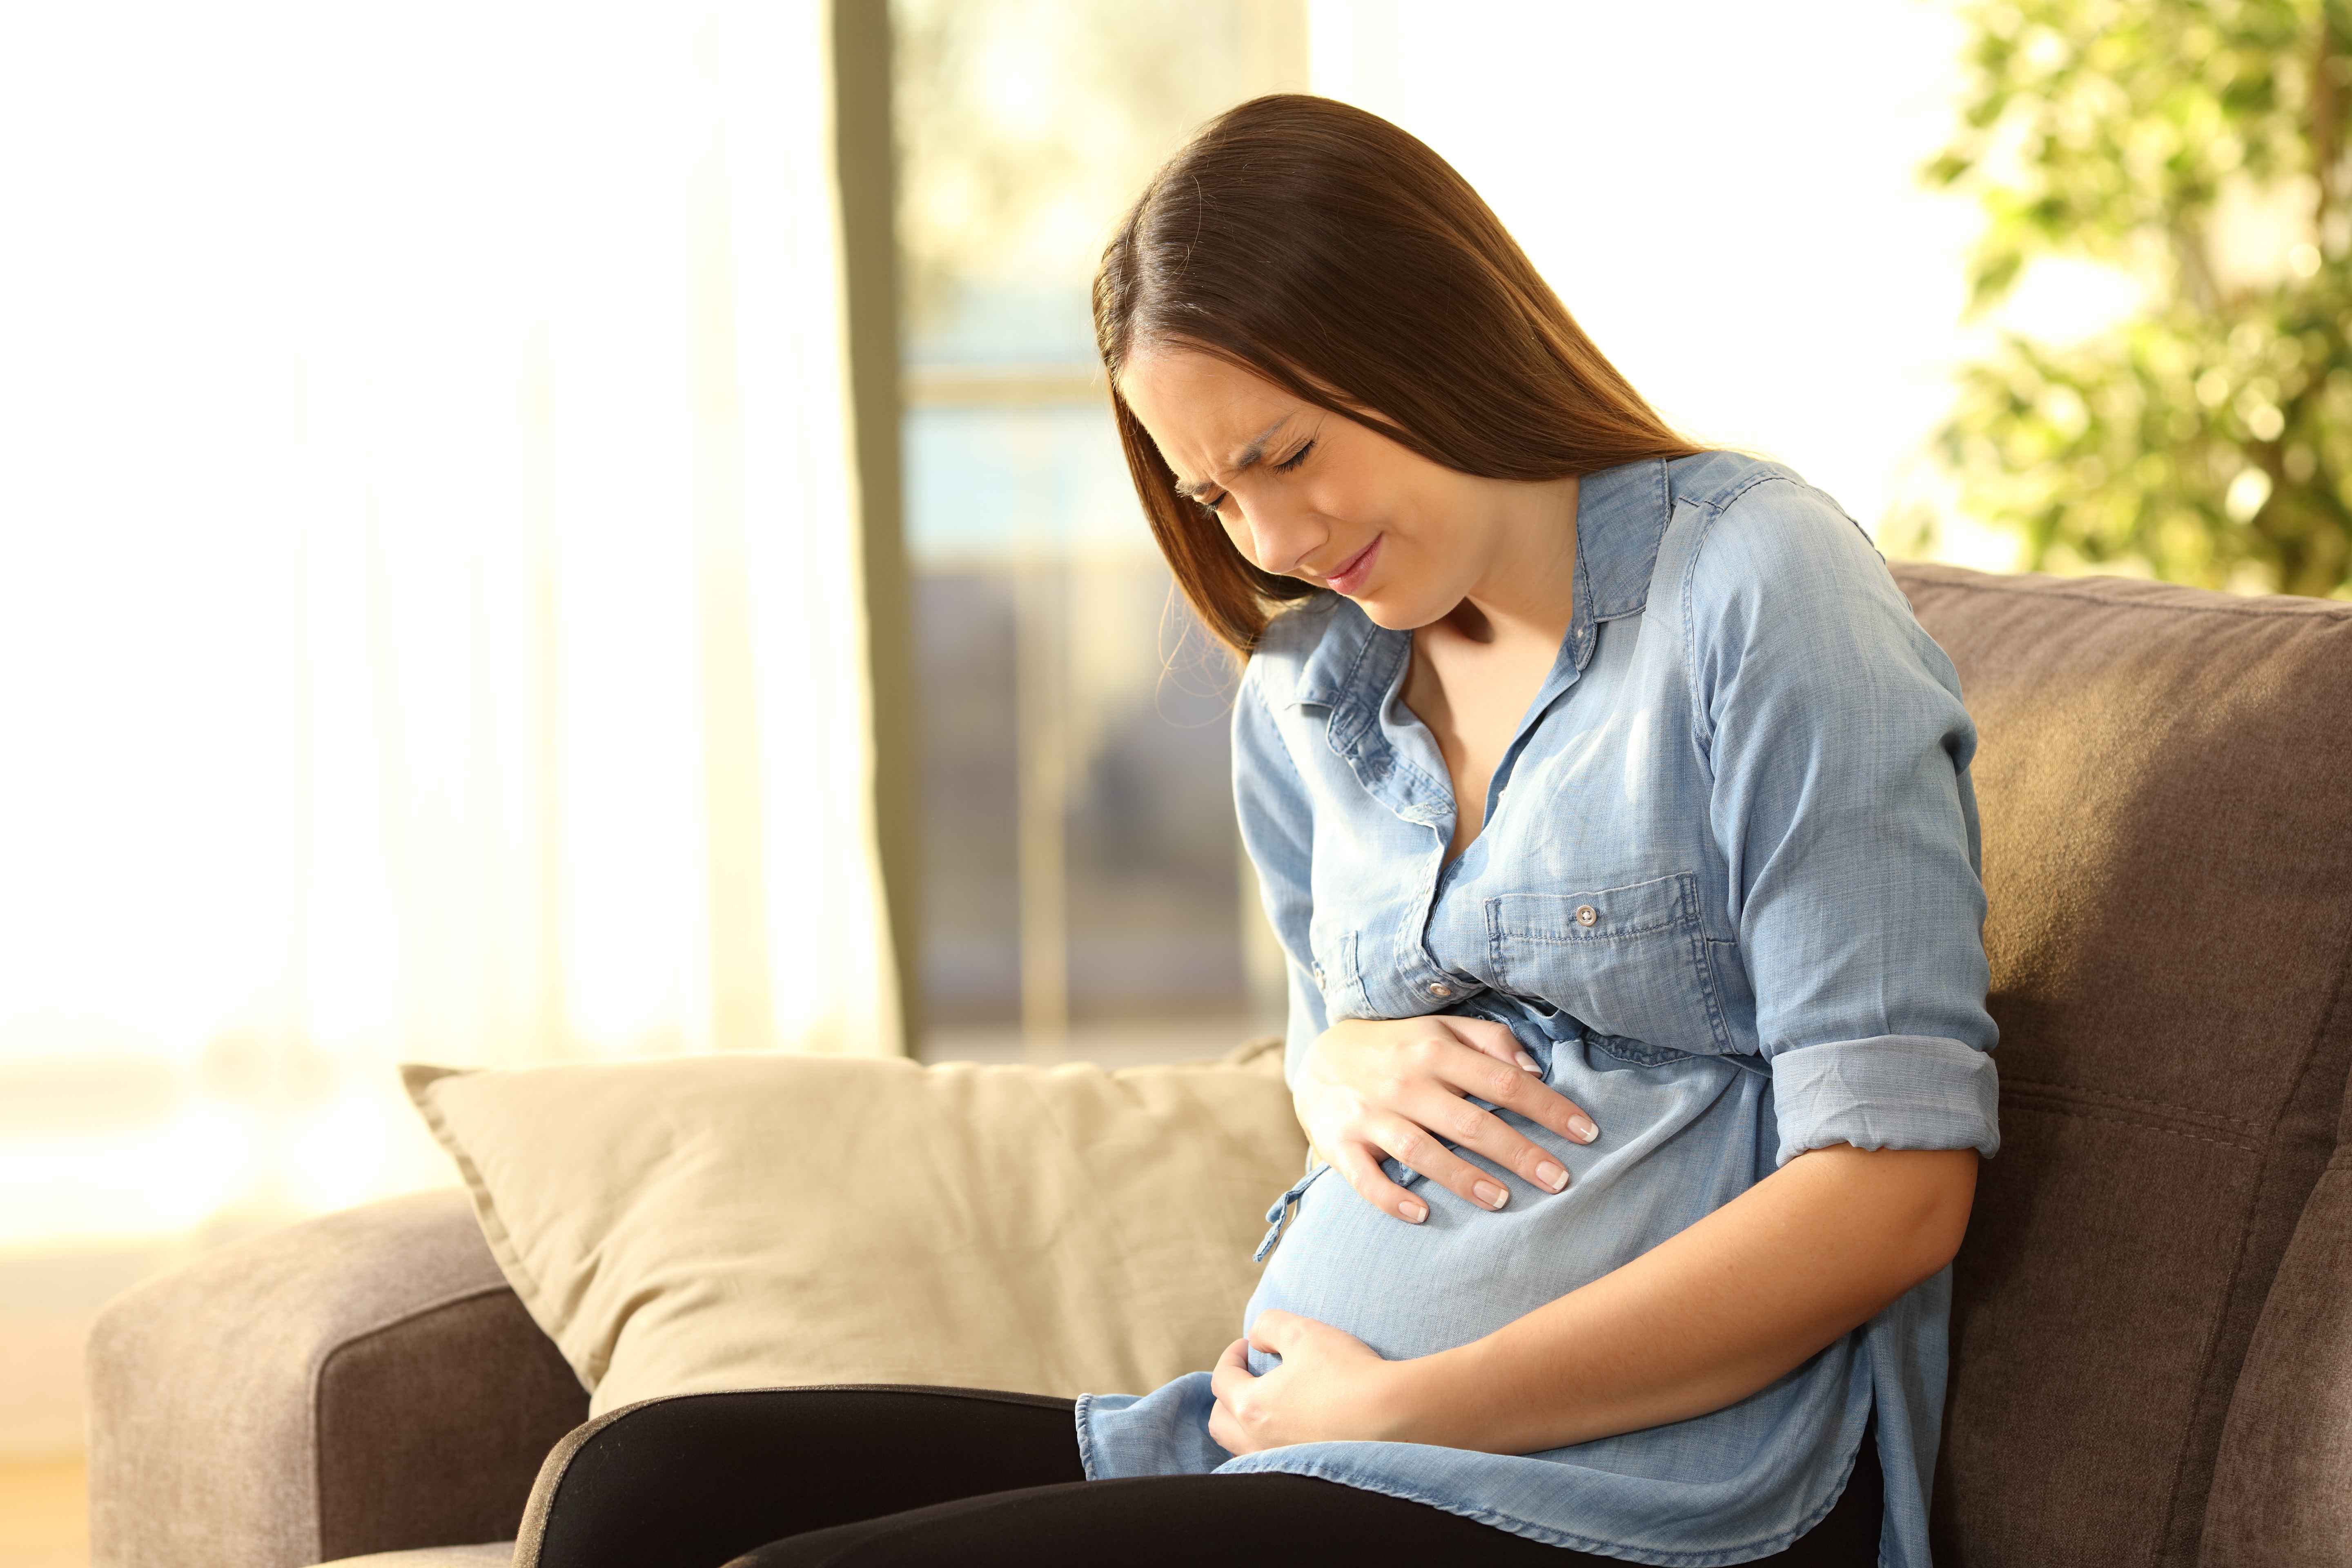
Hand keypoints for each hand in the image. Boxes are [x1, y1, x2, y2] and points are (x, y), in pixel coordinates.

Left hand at [1208, 1310, 1409, 1454]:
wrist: (1396, 1417)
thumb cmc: (1348, 1372)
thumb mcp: (1304, 1331)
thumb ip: (1270, 1326)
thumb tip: (1256, 1338)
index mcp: (1251, 1407)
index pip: (1222, 1380)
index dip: (1231, 1356)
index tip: (1249, 1345)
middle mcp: (1258, 1444)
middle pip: (1220, 1422)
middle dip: (1228, 1394)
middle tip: (1251, 1375)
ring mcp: (1282, 1464)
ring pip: (1242, 1448)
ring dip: (1245, 1423)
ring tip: (1270, 1404)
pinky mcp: (1306, 1475)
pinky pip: (1271, 1462)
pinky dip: (1269, 1444)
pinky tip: (1294, 1430)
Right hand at [1296, 1014, 1598, 1223]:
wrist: (1319, 1057)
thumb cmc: (1397, 1048)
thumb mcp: (1442, 1029)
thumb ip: (1490, 1041)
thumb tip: (1535, 1070)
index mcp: (1434, 1049)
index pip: (1503, 1081)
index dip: (1548, 1108)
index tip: (1587, 1133)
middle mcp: (1404, 1081)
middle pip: (1469, 1121)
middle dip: (1518, 1152)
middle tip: (1559, 1180)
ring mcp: (1369, 1113)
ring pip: (1421, 1150)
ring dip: (1463, 1178)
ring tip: (1502, 1200)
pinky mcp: (1339, 1142)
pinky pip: (1365, 1176)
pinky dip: (1392, 1196)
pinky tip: (1422, 1213)